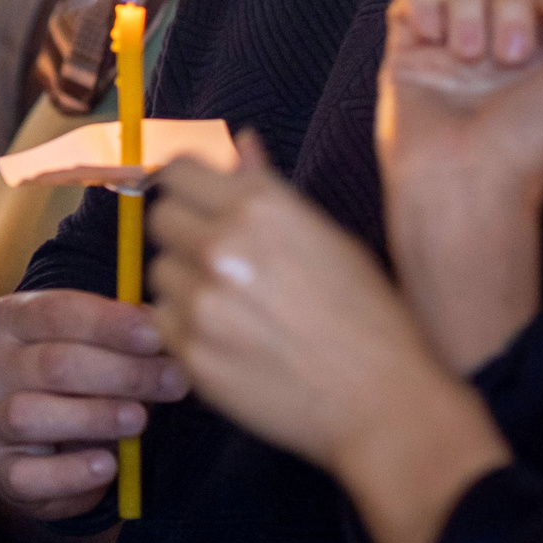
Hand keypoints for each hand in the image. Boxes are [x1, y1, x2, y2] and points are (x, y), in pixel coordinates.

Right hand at [0, 289, 187, 521]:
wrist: (49, 446)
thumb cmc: (84, 382)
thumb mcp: (102, 348)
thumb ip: (128, 334)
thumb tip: (164, 323)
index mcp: (14, 320)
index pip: (55, 312)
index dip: (108, 324)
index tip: (155, 336)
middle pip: (52, 364)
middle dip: (121, 373)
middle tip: (173, 382)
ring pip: (29, 415)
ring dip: (93, 417)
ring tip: (138, 420)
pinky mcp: (2, 470)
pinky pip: (28, 475)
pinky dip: (70, 472)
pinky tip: (106, 465)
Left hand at [149, 136, 508, 542]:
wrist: (383, 401)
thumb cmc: (368, 317)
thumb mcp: (328, 237)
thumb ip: (269, 189)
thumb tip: (241, 141)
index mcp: (261, 205)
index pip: (180, 170)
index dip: (186, 186)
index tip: (196, 202)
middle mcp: (223, 243)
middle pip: (160, 217)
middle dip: (182, 232)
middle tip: (216, 259)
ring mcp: (202, 299)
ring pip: (158, 271)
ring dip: (183, 282)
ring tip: (231, 305)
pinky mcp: (190, 350)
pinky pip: (161, 321)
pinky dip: (182, 328)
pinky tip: (225, 338)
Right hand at [375, 0, 542, 368]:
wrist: (465, 180)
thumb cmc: (536, 141)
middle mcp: (504, 43)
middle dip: (513, 6)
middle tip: (511, 58)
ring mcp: (454, 46)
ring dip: (470, 13)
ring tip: (469, 60)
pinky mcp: (410, 50)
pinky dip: (424, 5)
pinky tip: (433, 39)